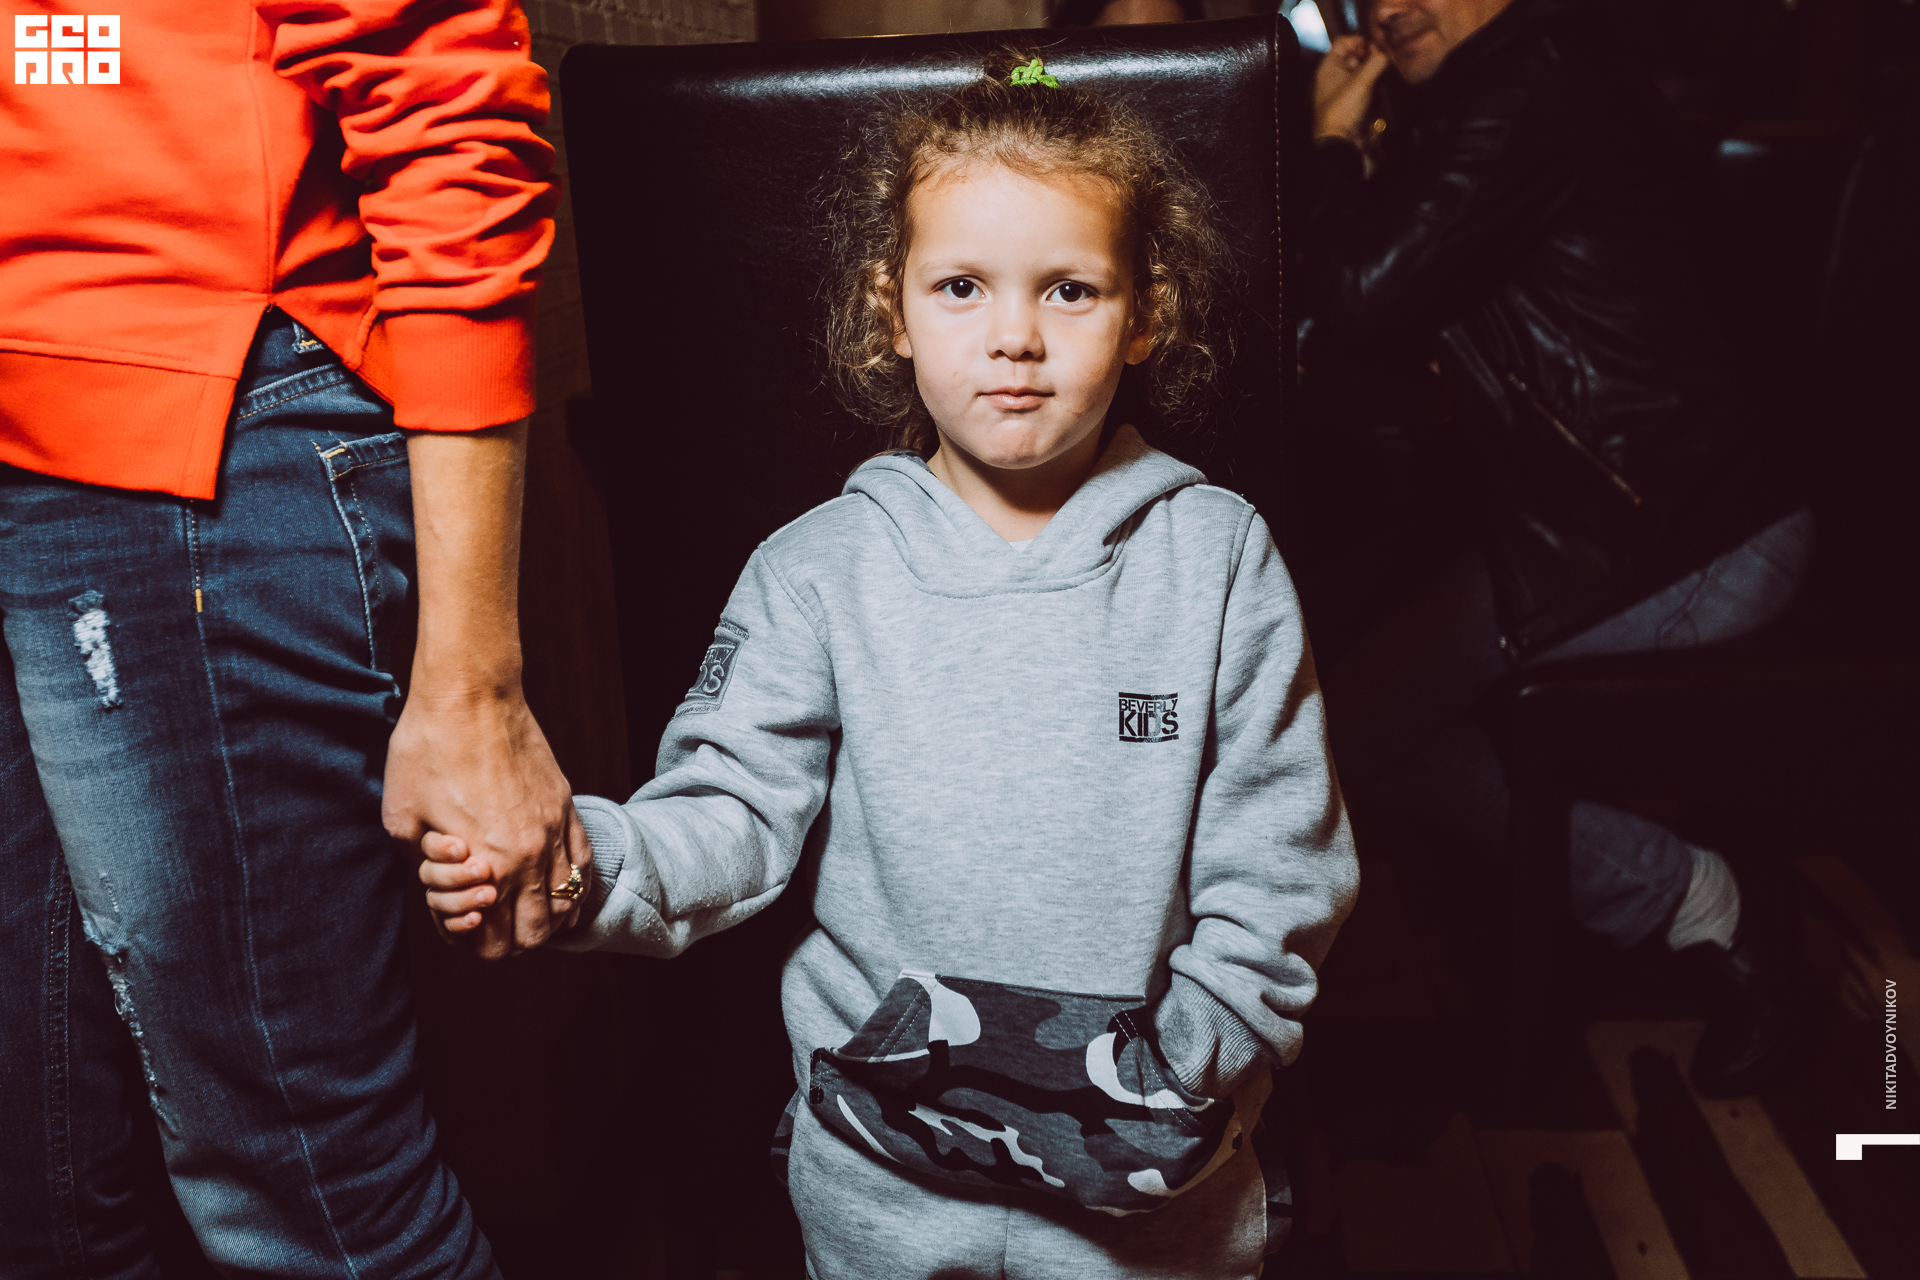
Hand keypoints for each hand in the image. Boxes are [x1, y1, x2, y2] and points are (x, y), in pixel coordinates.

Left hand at [384, 687, 590, 957]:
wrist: (470, 695)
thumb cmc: (427, 751)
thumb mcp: (401, 822)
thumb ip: (425, 869)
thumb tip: (444, 888)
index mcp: (490, 864)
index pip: (495, 942)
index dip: (471, 944)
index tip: (457, 928)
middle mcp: (532, 855)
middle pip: (537, 932)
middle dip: (509, 940)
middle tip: (486, 924)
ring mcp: (555, 829)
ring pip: (567, 902)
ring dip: (544, 917)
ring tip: (520, 909)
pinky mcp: (565, 806)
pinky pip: (583, 864)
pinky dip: (570, 885)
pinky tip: (553, 885)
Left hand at [1313, 35, 1390, 144]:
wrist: (1343, 146)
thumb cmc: (1343, 112)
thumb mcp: (1362, 79)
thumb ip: (1377, 60)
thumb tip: (1388, 50)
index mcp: (1329, 67)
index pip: (1345, 42)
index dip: (1362, 42)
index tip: (1376, 49)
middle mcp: (1335, 78)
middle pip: (1358, 58)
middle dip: (1373, 61)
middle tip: (1383, 67)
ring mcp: (1346, 92)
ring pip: (1367, 75)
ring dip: (1377, 77)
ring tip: (1380, 85)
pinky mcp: (1356, 106)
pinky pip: (1371, 91)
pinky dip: (1377, 92)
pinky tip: (1379, 98)